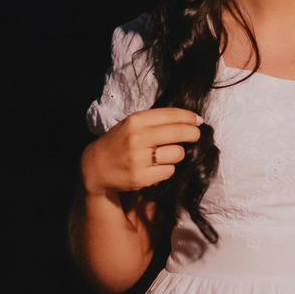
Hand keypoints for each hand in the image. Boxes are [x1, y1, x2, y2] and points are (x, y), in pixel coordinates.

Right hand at [80, 107, 201, 196]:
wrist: (96, 166)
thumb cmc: (120, 142)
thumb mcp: (133, 124)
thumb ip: (157, 121)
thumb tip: (193, 120)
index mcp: (136, 120)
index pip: (172, 115)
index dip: (189, 117)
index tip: (198, 120)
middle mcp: (138, 138)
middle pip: (180, 133)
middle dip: (193, 134)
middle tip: (195, 135)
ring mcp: (139, 159)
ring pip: (177, 154)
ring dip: (176, 154)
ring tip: (166, 154)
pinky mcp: (141, 178)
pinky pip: (169, 171)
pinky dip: (167, 169)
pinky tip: (156, 166)